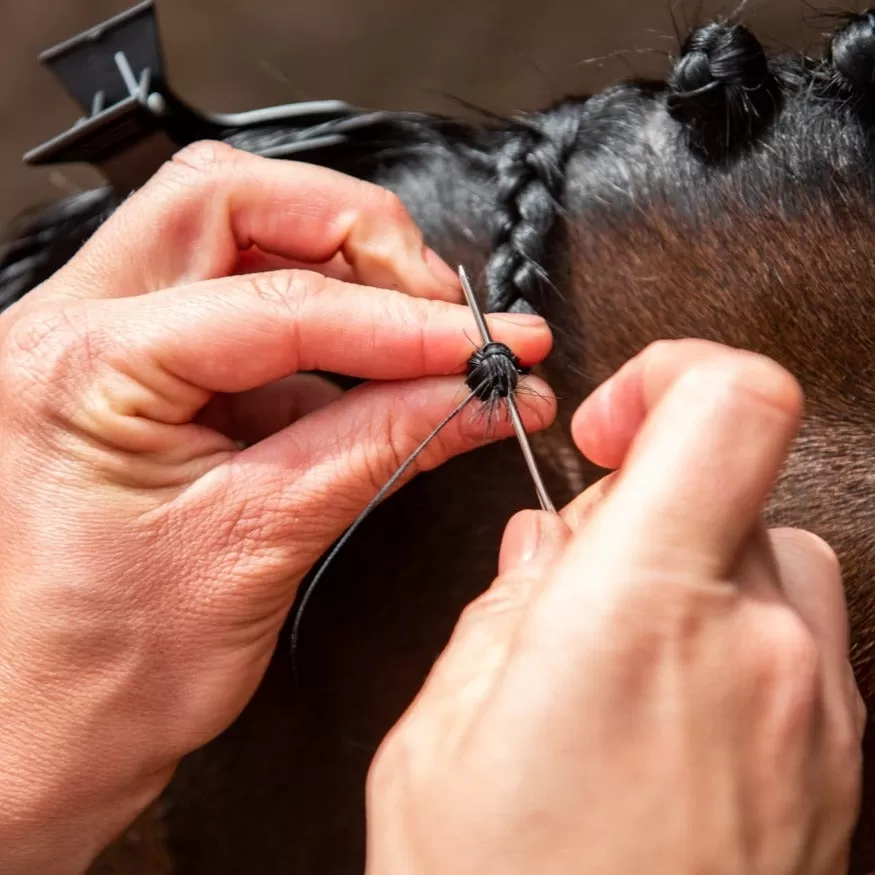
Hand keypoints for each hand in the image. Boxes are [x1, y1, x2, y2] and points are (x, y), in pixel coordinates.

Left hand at [0, 142, 554, 872]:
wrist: (32, 737)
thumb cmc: (96, 676)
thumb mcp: (256, 548)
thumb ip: (372, 449)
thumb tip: (464, 395)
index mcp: (80, 369)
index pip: (276, 304)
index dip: (400, 324)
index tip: (479, 348)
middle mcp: (71, 331)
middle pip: (234, 203)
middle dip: (355, 238)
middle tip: (437, 304)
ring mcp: (101, 347)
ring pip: (236, 238)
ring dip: (339, 276)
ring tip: (418, 337)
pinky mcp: (139, 380)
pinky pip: (239, 314)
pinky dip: (320, 335)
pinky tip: (373, 379)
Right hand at [367, 339, 864, 874]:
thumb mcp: (441, 742)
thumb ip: (501, 611)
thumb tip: (544, 547)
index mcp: (639, 616)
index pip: (730, 405)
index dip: (673, 376)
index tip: (616, 419)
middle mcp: (758, 652)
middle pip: (730, 484)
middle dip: (645, 511)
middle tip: (579, 580)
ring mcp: (819, 715)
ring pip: (767, 562)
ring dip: (690, 575)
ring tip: (613, 662)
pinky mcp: (839, 767)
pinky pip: (793, 645)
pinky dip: (728, 644)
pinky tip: (656, 722)